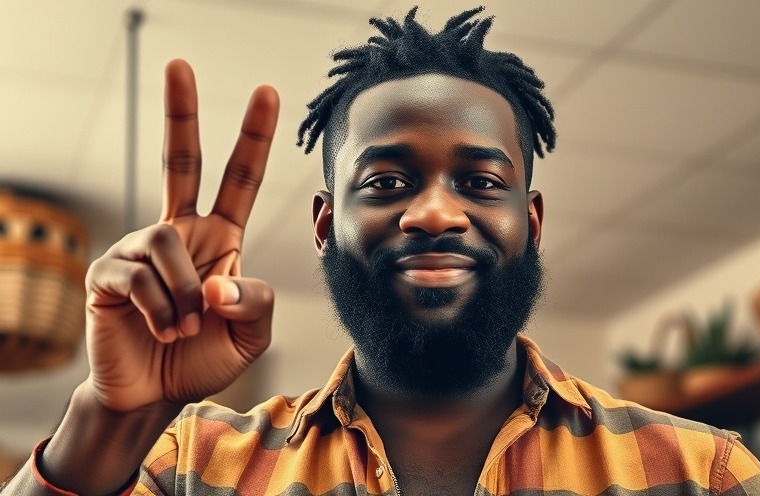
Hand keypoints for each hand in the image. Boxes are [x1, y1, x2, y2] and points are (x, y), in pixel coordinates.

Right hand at [83, 59, 278, 411]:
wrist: (156, 394)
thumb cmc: (203, 357)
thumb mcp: (252, 335)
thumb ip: (256, 304)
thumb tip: (216, 283)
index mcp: (220, 239)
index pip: (239, 179)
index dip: (253, 139)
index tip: (267, 93)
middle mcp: (180, 232)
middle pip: (180, 161)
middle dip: (182, 113)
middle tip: (181, 64)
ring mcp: (140, 249)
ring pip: (167, 238)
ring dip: (183, 291)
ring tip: (184, 325)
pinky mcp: (108, 272)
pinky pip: (138, 275)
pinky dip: (159, 308)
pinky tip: (161, 328)